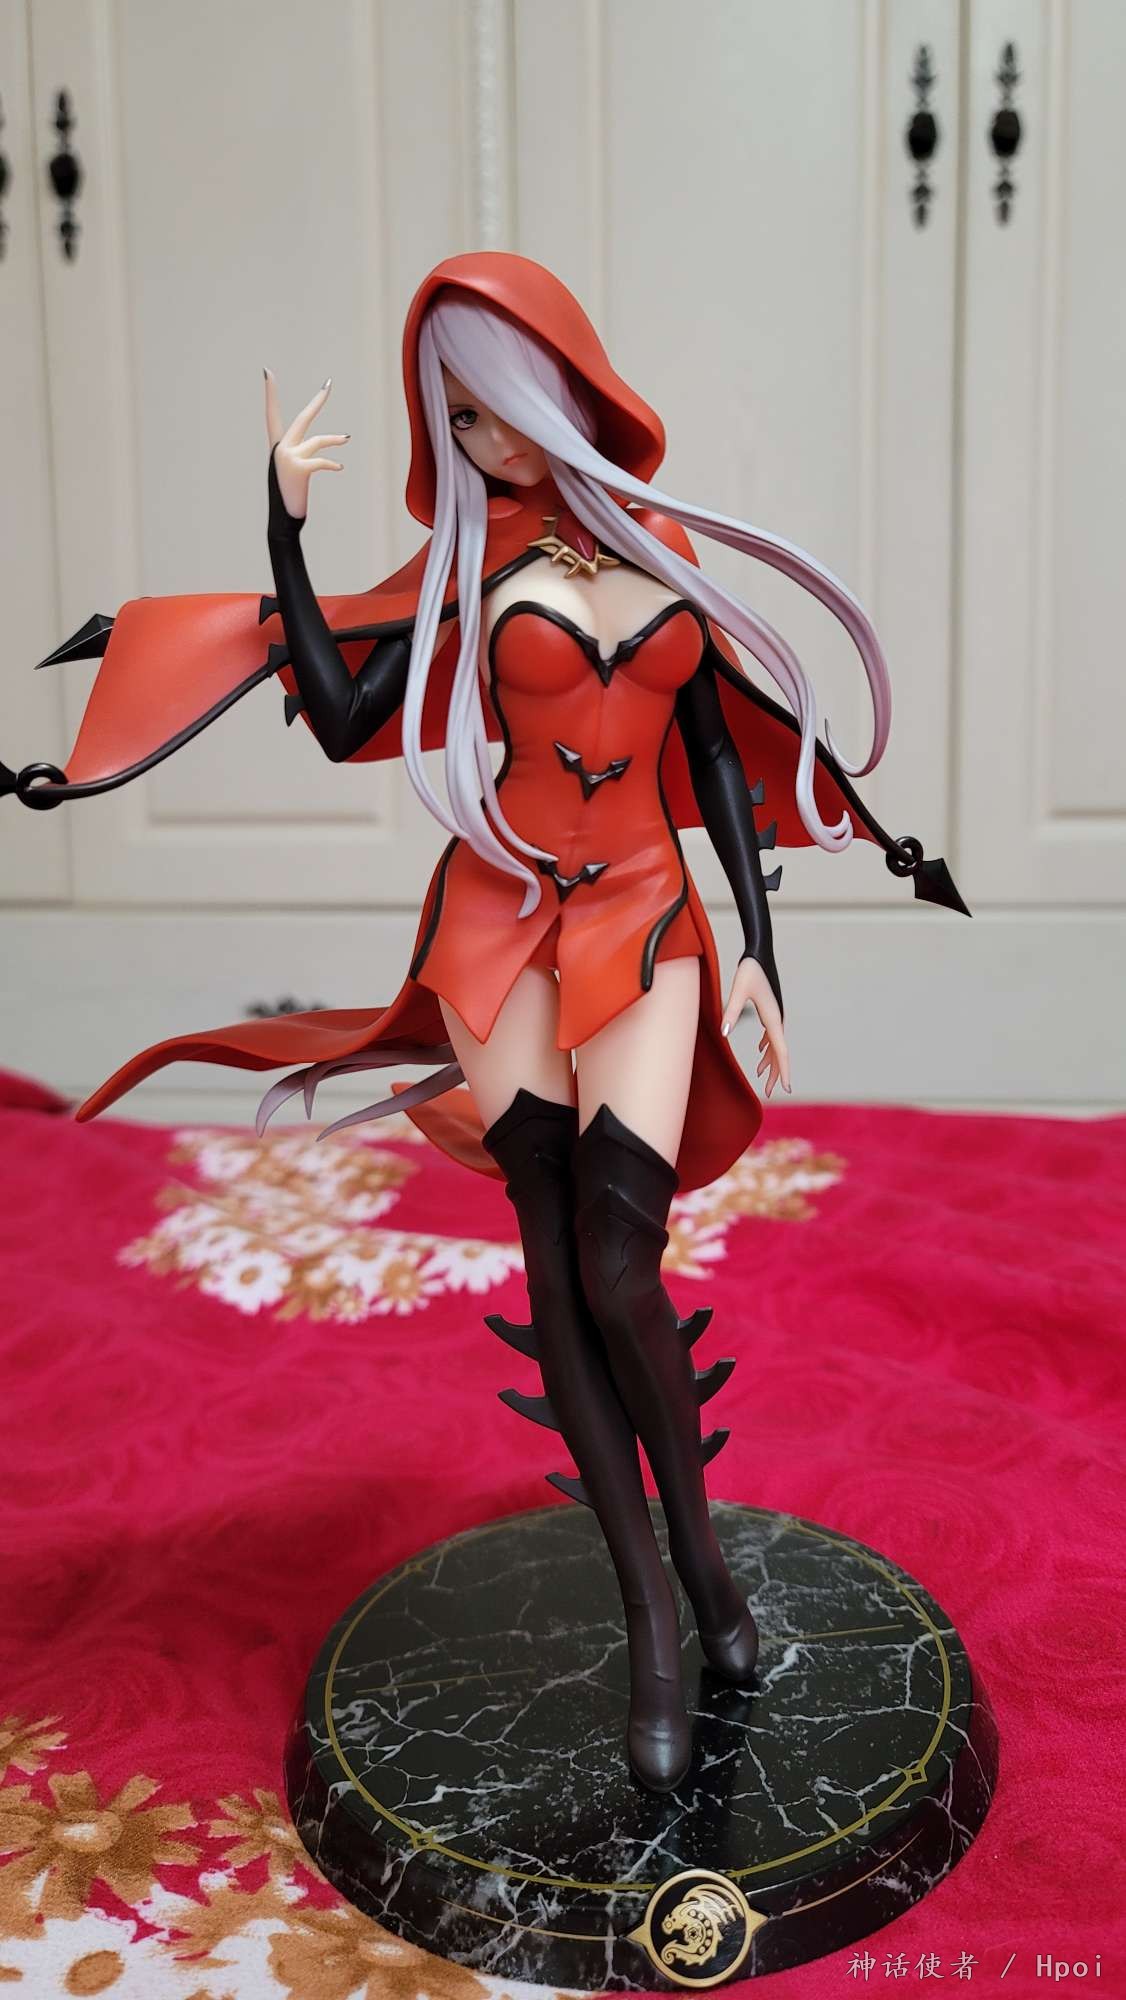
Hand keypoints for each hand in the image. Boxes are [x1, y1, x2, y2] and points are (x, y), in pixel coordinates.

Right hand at [264, 369, 349, 519]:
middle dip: (317, 401)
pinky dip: (331, 464)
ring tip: (347, 438)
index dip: (270, 394)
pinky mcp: (298, 468)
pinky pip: (320, 461)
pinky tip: (339, 468)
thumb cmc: (288, 501)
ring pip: (317, 441)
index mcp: (277, 448)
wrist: (282, 522)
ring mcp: (288, 457)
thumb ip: (303, 459)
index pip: (271, 415)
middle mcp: (280, 449)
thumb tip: (324, 454)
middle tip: (329, 384)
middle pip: (302, 418)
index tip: (267, 372)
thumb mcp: (293, 475)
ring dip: (334, 440)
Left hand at [721, 957, 790, 1096]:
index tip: (786, 1088)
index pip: (781, 1051)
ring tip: (762, 1076)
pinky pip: (771, 1034)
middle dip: (777, 1072)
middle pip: (780, 1052)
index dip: (784, 1071)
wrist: (759, 951)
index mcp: (773, 1018)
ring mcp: (775, 1014)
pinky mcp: (769, 1009)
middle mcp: (777, 1019)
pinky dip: (766, 1046)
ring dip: (771, 1061)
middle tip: (772, 1092)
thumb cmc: (750, 969)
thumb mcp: (738, 990)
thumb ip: (731, 1012)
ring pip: (776, 1044)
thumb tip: (724, 1034)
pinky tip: (759, 1051)